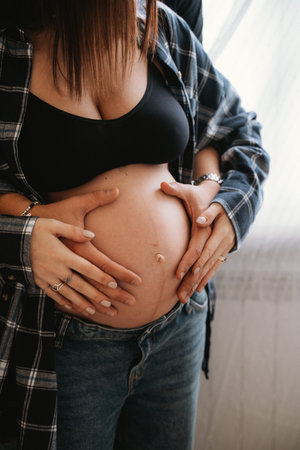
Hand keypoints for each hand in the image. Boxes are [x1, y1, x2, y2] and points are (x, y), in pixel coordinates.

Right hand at [31, 189, 140, 315]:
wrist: (13, 239)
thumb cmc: (36, 229)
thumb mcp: (54, 224)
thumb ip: (74, 231)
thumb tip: (92, 235)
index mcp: (64, 254)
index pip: (87, 268)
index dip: (101, 276)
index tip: (115, 284)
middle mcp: (58, 269)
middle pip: (82, 285)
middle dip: (99, 296)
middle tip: (114, 306)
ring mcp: (48, 278)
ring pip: (70, 294)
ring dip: (85, 304)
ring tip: (98, 312)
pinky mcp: (41, 282)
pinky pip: (55, 295)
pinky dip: (66, 303)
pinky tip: (76, 309)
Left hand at [160, 181, 234, 301]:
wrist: (238, 207)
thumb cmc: (220, 203)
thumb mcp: (215, 203)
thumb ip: (208, 212)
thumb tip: (199, 221)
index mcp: (220, 232)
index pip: (205, 250)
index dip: (193, 262)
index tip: (182, 274)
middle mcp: (223, 244)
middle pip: (206, 265)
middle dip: (192, 281)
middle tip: (180, 295)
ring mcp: (224, 250)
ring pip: (209, 270)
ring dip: (197, 284)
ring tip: (185, 298)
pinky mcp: (223, 253)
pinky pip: (214, 268)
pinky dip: (205, 279)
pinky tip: (196, 289)